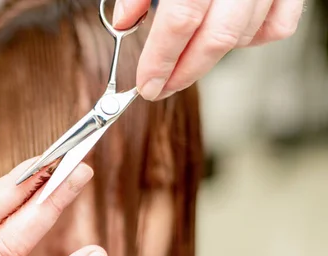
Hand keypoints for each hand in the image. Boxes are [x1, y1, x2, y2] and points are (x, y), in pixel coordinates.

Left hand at [113, 0, 304, 99]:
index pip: (180, 21)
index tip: (147, 84)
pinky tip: (227, 35)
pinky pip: (277, 25)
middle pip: (216, 38)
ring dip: (211, 57)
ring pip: (245, 36)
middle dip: (185, 72)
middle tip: (162, 88)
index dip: (161, 60)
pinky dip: (251, 39)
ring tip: (186, 60)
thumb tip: (124, 21)